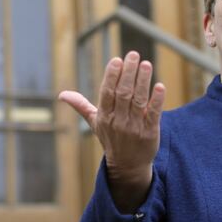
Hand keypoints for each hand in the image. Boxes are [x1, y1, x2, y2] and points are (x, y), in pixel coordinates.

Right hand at [58, 51, 164, 211]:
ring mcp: (134, 127)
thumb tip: (62, 94)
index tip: (117, 60)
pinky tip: (160, 86)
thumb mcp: (95, 123)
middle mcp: (118, 121)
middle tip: (134, 55)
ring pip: (138, 100)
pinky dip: (157, 100)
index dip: (112, 76)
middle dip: (129, 73)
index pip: (107, 93)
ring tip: (146, 64)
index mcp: (105, 116)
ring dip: (143, 81)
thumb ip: (81, 106)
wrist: (128, 166)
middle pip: (124, 93)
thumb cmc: (111, 139)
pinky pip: (153, 114)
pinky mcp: (150, 132)